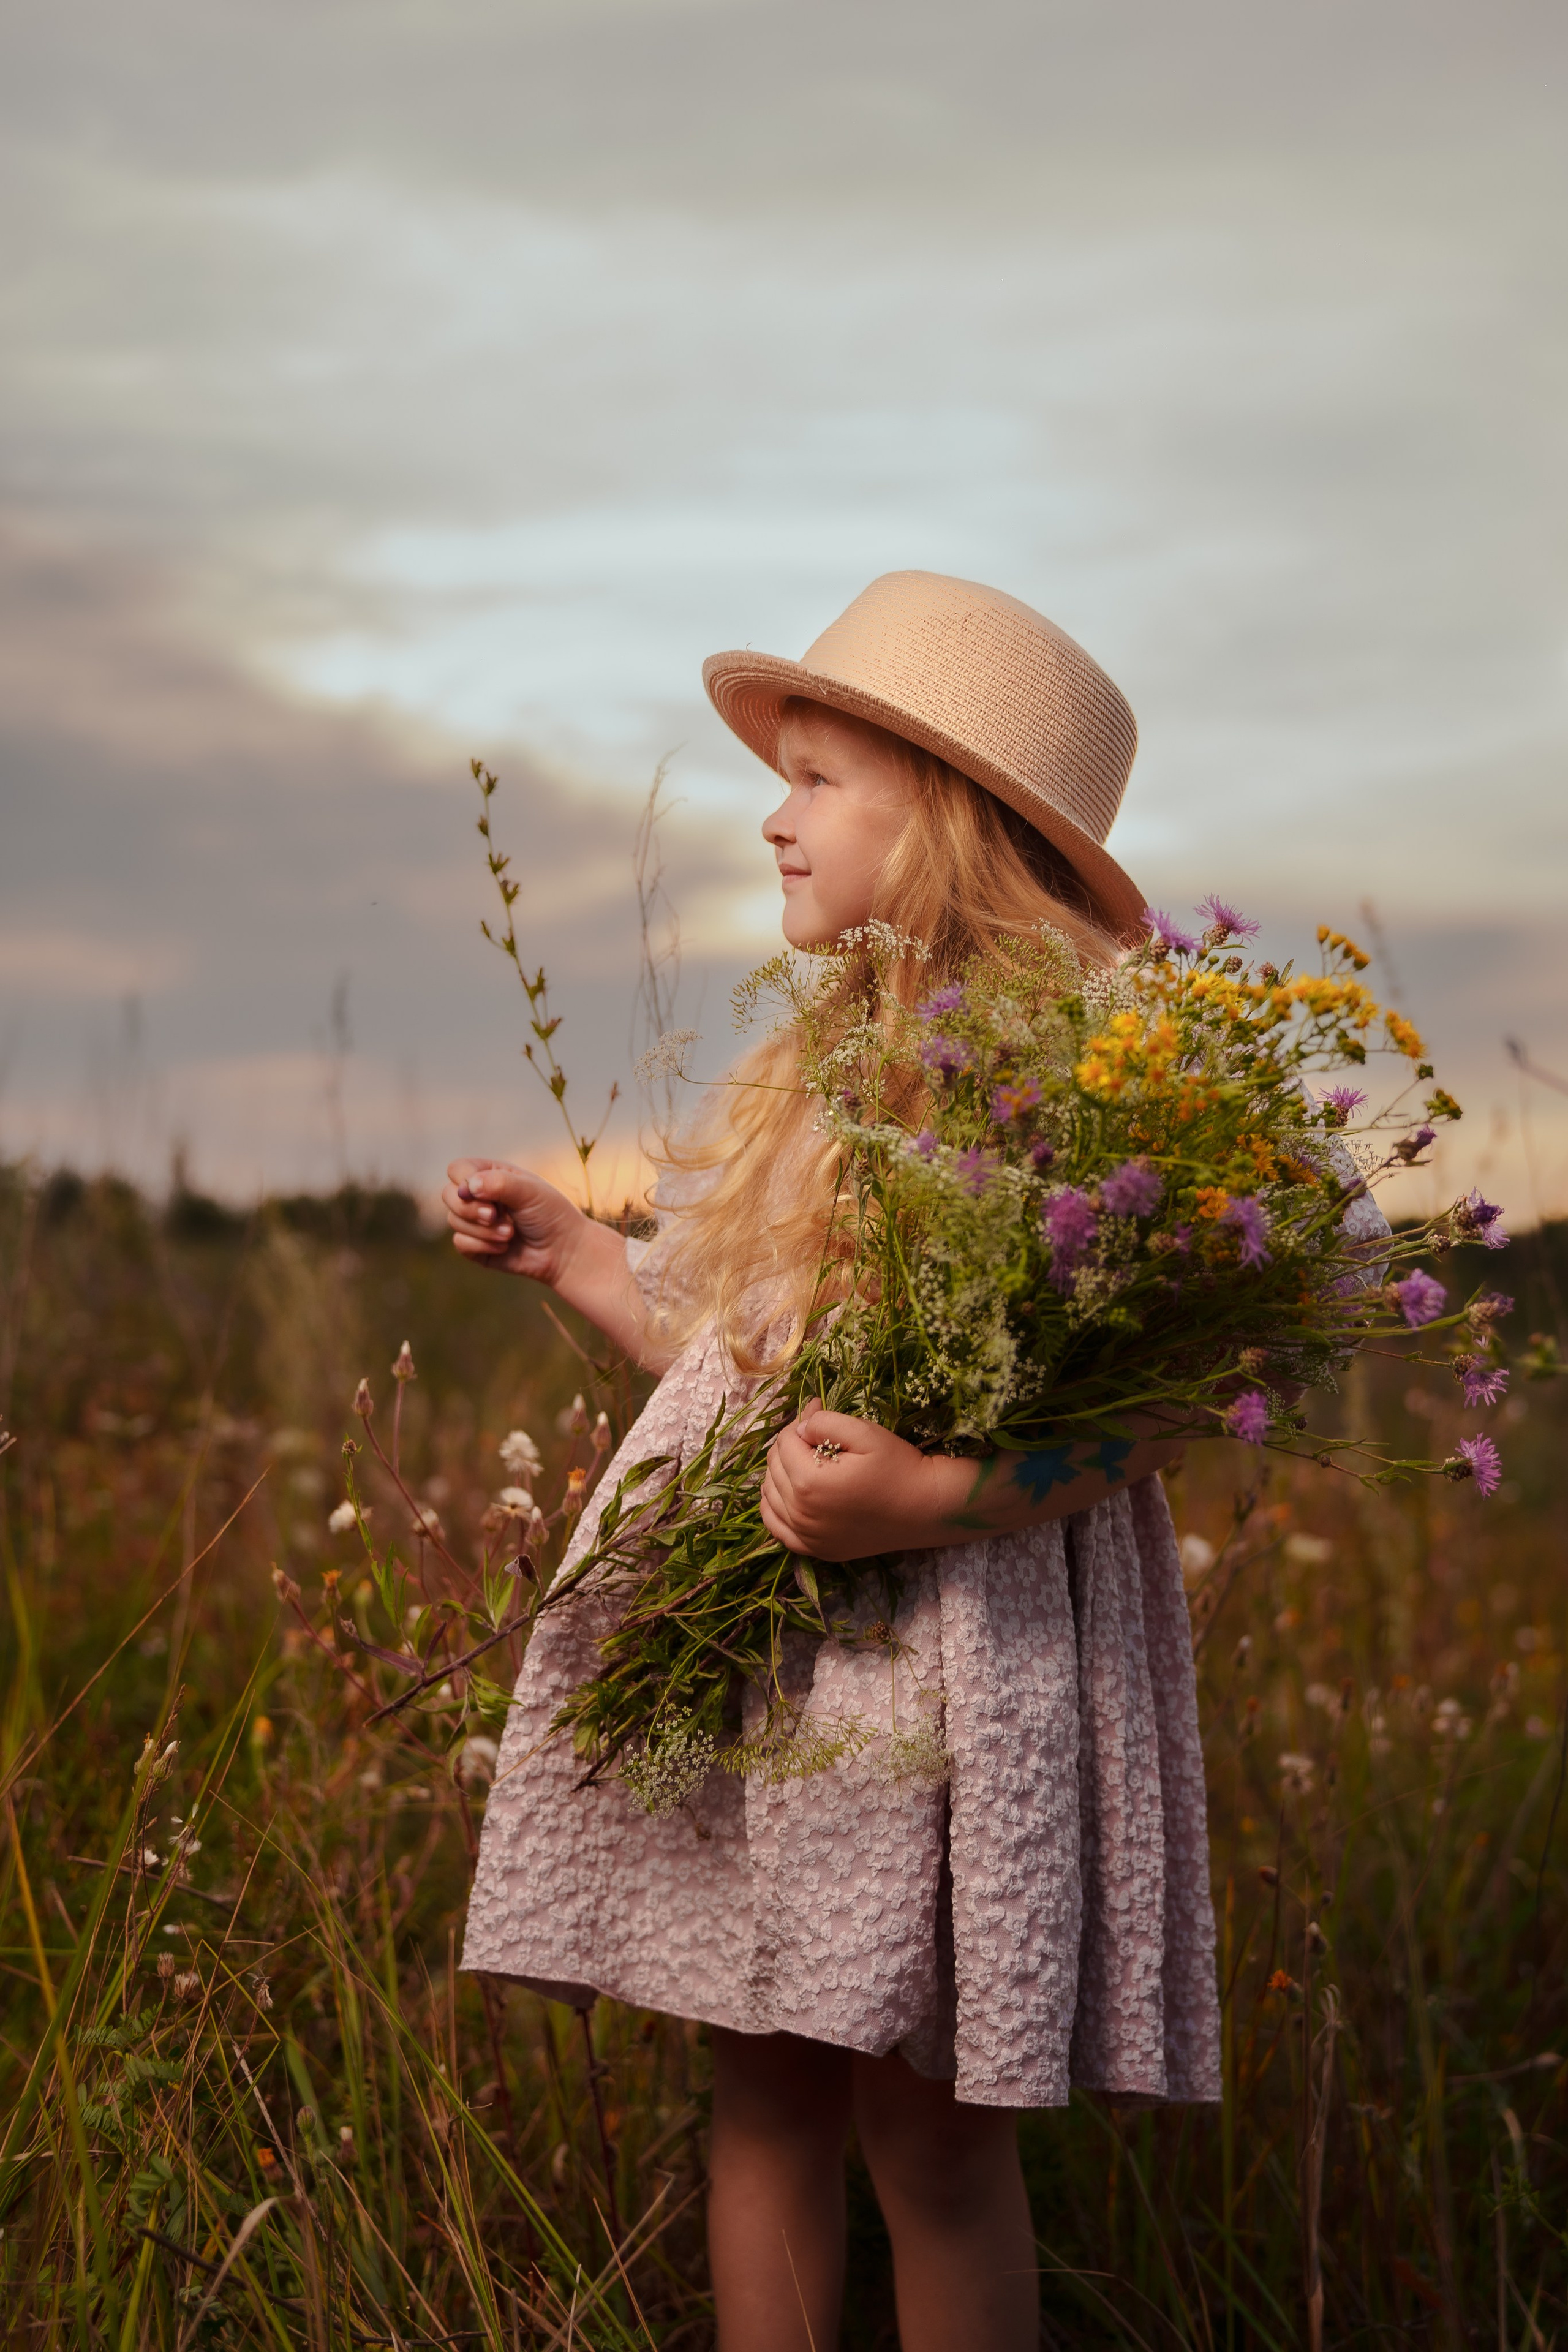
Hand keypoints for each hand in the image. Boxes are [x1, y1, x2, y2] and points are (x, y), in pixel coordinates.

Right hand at [442, 1158, 585, 1285]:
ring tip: (510, 1233)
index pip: (458, 1169)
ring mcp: (475, 1221)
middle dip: (471, 1209)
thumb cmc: (550, 1214)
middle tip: (495, 1216)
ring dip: (484, 1230)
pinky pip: (460, 1243)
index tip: (489, 1196)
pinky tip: (505, 1246)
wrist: (563, 1251)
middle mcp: (479, 1196)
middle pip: (448, 1195)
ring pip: (454, 1220)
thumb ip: (499, 1183)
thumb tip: (467, 1187)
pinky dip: (482, 1245)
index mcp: (491, 1175)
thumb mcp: (530, 1191)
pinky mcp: (475, 1246)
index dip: (464, 1181)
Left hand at [759, 1401, 955, 1561]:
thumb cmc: (897, 1467)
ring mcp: (806, 1536)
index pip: (784, 1442)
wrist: (924, 1510)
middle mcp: (800, 1513)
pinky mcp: (815, 1550)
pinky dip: (775, 1506)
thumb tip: (800, 1425)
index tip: (818, 1412)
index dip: (800, 1423)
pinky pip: (776, 1527)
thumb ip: (824, 1422)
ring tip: (806, 1460)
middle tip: (815, 1436)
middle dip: (789, 1446)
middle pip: (774, 1467)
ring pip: (769, 1494)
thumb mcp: (864, 1432)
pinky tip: (789, 1493)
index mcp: (808, 1482)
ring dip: (780, 1473)